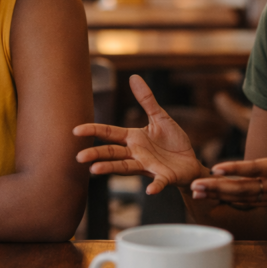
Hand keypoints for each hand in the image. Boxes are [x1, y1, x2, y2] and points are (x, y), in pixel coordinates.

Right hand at [74, 75, 205, 193]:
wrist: (190, 161)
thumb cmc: (173, 141)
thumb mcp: (160, 117)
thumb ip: (146, 100)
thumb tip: (133, 76)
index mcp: (134, 138)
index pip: (109, 133)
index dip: (93, 131)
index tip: (76, 130)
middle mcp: (136, 154)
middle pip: (112, 153)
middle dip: (96, 154)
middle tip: (79, 157)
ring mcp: (148, 166)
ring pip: (126, 168)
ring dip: (111, 169)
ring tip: (95, 170)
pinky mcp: (164, 176)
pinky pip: (158, 181)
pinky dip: (155, 186)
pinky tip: (150, 191)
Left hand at [190, 90, 266, 206]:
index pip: (256, 168)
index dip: (235, 169)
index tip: (215, 167)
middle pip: (243, 188)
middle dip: (217, 187)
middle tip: (193, 185)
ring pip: (243, 198)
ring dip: (219, 195)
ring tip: (196, 192)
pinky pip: (250, 202)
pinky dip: (231, 200)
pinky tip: (214, 198)